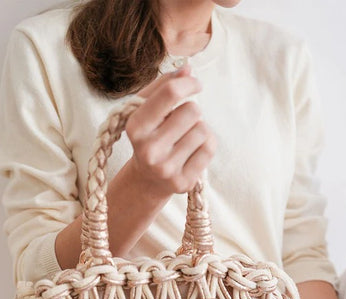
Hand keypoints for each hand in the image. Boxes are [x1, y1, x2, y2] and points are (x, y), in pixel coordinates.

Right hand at [125, 63, 216, 195]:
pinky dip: (206, 145)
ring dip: (199, 129)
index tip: (195, 84)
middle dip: (192, 111)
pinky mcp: (182, 182)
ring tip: (185, 138)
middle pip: (192, 111)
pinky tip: (193, 151)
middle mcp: (149, 150)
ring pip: (203, 130)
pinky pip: (209, 149)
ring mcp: (166, 169)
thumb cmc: (150, 136)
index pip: (170, 93)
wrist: (147, 180)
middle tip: (182, 123)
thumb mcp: (147, 110)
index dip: (188, 83)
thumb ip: (164, 87)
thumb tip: (187, 68)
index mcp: (135, 127)